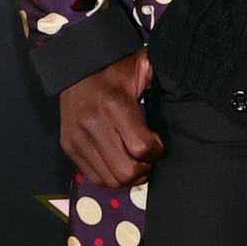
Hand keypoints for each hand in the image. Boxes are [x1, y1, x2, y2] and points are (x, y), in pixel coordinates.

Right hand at [59, 49, 160, 188]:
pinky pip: (93, 176)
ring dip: (126, 176)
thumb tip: (178, 97)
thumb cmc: (115, 69)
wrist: (78, 66)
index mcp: (115, 106)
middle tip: (146, 158)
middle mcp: (94, 125)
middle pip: (125, 171)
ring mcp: (78, 138)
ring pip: (110, 179)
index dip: (156, 151)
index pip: (142, 149)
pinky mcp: (68, 145)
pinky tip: (116, 161)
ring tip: (132, 161)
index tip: (157, 142)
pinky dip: (109, 175)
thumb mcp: (142, 69)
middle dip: (142, 169)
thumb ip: (157, 88)